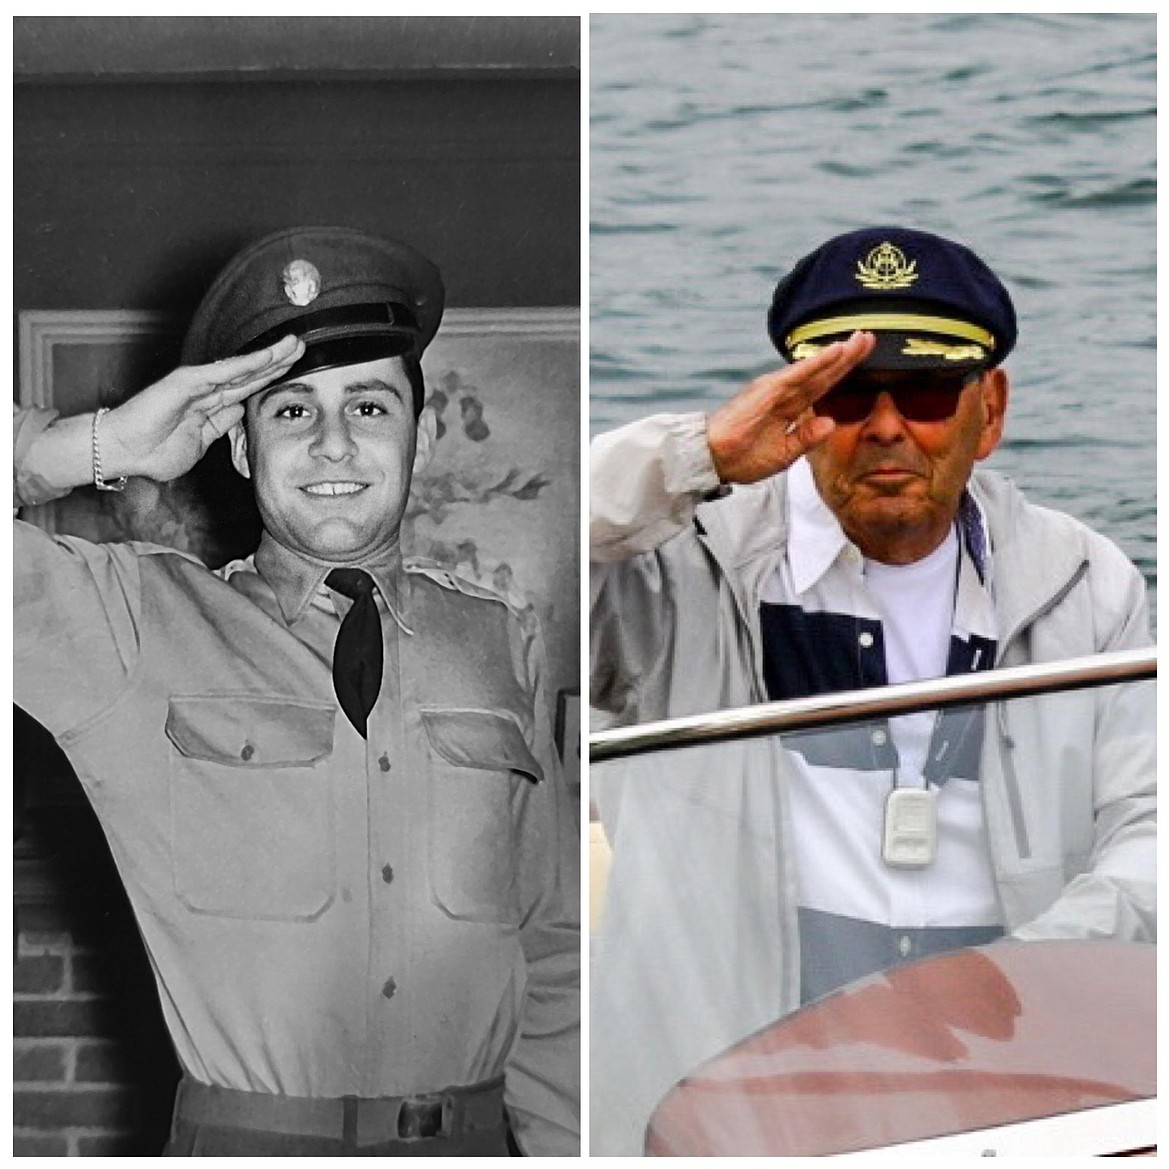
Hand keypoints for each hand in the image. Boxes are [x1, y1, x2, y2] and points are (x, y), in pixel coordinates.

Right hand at [100, 335, 304, 481]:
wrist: (123, 452)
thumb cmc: (154, 451)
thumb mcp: (200, 443)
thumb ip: (220, 426)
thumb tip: (240, 410)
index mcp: (211, 404)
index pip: (249, 388)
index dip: (273, 378)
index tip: (297, 370)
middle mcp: (207, 389)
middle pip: (251, 372)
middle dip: (279, 360)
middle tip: (303, 346)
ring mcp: (198, 383)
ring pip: (243, 367)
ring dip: (269, 356)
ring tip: (294, 344)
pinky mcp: (187, 381)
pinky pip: (224, 371)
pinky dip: (247, 364)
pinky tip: (268, 357)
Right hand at [706, 331, 875, 483]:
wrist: (713, 459)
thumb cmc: (741, 457)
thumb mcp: (782, 454)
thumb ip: (806, 438)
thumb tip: (830, 422)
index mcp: (787, 408)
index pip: (821, 387)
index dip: (842, 373)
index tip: (863, 358)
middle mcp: (783, 394)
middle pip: (823, 373)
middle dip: (848, 357)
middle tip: (870, 338)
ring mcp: (776, 390)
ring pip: (814, 369)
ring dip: (838, 354)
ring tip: (861, 339)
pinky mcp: (768, 391)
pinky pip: (798, 374)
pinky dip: (817, 363)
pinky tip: (836, 351)